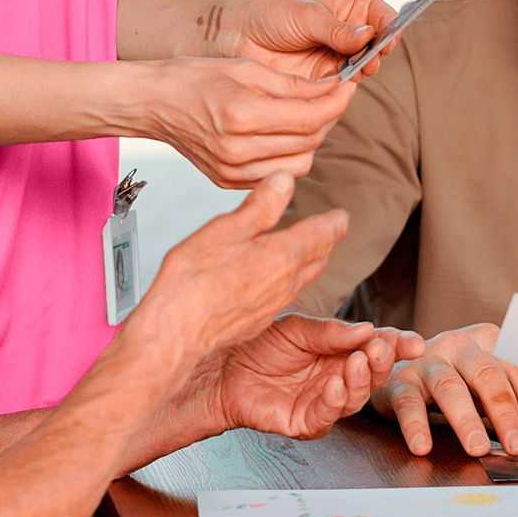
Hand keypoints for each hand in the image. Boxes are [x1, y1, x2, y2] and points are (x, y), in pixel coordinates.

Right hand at [121, 174, 346, 380]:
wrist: (176, 335)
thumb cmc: (193, 283)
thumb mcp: (226, 229)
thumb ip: (260, 206)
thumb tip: (284, 181)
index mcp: (283, 256)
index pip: (322, 234)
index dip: (334, 222)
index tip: (341, 216)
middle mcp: (285, 284)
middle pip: (318, 259)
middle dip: (325, 242)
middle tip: (330, 231)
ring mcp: (273, 306)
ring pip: (303, 280)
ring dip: (309, 263)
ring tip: (306, 252)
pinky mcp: (258, 321)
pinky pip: (284, 296)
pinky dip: (287, 281)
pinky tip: (273, 280)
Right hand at [139, 57, 355, 186]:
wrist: (153, 104)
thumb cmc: (193, 78)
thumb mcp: (246, 68)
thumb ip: (293, 85)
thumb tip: (333, 90)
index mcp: (242, 115)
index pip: (310, 118)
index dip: (337, 101)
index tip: (347, 87)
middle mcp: (238, 150)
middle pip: (310, 142)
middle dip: (328, 117)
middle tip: (331, 97)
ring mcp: (232, 171)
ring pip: (300, 165)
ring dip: (313, 140)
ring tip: (307, 116)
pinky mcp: (228, 182)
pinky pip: (277, 175)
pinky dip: (289, 156)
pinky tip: (283, 135)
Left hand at [207, 316, 424, 439]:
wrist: (219, 366)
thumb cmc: (257, 344)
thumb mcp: (298, 327)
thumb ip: (332, 332)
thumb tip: (368, 329)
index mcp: (340, 351)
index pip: (375, 348)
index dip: (396, 345)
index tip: (415, 342)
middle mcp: (336, 376)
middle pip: (373, 375)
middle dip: (383, 362)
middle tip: (383, 347)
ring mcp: (322, 401)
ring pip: (356, 399)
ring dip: (362, 381)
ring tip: (359, 361)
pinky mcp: (304, 422)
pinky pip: (327, 417)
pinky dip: (334, 401)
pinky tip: (334, 385)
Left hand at [227, 0, 397, 79]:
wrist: (238, 38)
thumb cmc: (270, 15)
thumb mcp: (304, 15)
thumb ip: (335, 28)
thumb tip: (367, 34)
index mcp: (350, 8)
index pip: (382, 15)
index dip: (391, 25)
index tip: (389, 36)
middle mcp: (350, 34)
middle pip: (379, 45)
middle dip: (379, 52)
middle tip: (371, 57)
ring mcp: (339, 58)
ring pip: (365, 68)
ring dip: (364, 70)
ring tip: (354, 68)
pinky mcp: (326, 81)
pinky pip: (344, 88)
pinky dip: (345, 88)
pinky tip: (338, 83)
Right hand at [370, 323, 517, 456]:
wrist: (399, 366)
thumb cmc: (460, 380)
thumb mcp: (494, 389)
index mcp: (491, 342)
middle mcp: (460, 346)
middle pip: (488, 376)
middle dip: (505, 413)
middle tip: (517, 447)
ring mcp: (429, 360)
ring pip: (450, 387)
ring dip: (465, 420)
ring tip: (478, 449)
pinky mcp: (400, 380)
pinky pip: (408, 402)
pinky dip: (415, 425)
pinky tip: (423, 446)